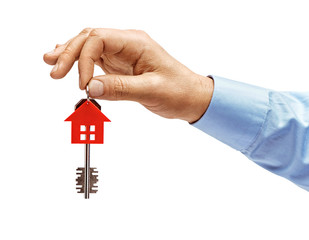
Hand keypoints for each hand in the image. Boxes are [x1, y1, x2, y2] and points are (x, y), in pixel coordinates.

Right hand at [43, 28, 212, 122]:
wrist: (190, 97)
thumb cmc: (179, 90)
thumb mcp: (152, 90)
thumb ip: (121, 88)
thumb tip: (92, 87)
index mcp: (136, 43)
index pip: (99, 40)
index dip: (84, 60)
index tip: (83, 84)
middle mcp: (128, 44)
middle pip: (90, 39)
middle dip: (69, 53)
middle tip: (54, 71)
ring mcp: (123, 54)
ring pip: (89, 47)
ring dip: (70, 54)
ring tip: (51, 62)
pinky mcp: (120, 65)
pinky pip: (96, 59)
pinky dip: (80, 62)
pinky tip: (67, 64)